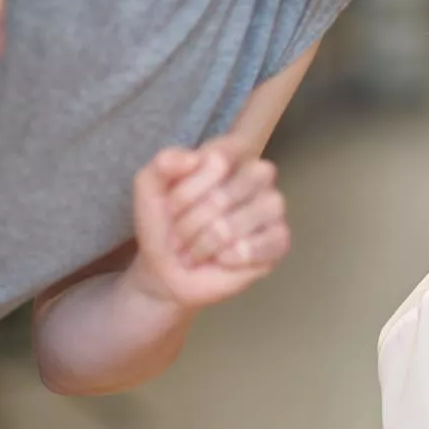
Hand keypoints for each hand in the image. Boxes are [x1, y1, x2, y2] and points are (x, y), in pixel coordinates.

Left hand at [124, 135, 288, 311]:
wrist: (167, 272)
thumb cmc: (163, 226)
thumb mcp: (149, 190)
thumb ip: (162, 164)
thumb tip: (192, 158)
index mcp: (227, 156)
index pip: (220, 158)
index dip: (190, 188)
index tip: (171, 208)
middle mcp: (255, 176)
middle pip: (239, 184)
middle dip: (198, 218)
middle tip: (180, 237)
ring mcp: (271, 207)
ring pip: (255, 213)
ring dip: (212, 240)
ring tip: (196, 252)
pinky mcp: (280, 240)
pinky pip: (266, 242)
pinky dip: (233, 256)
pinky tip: (221, 260)